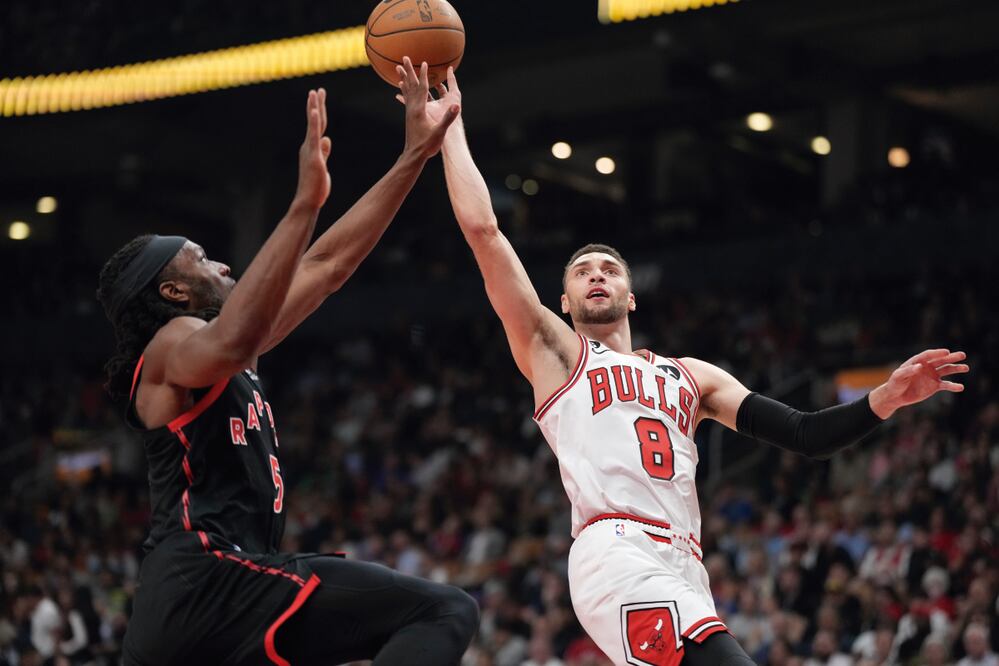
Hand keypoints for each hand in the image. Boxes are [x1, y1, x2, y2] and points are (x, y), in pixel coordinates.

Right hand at [294, 88, 331, 209]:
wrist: (308, 200)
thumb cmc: (315, 187)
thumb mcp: (322, 166)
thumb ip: (324, 152)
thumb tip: (327, 139)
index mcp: (312, 148)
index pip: (317, 127)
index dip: (319, 113)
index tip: (320, 100)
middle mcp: (309, 146)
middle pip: (315, 122)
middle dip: (316, 104)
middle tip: (318, 89)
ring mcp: (310, 150)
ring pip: (313, 125)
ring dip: (313, 108)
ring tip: (314, 93)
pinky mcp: (313, 156)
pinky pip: (313, 136)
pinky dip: (313, 122)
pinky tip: (314, 111)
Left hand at [394, 57, 459, 159]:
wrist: (414, 155)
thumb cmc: (427, 145)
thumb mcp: (439, 132)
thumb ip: (448, 119)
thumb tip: (456, 106)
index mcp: (419, 110)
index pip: (422, 88)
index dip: (424, 75)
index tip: (425, 63)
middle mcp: (412, 108)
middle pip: (411, 85)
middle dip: (409, 70)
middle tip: (404, 58)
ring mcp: (409, 112)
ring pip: (406, 90)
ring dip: (404, 77)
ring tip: (398, 68)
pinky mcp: (409, 116)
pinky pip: (406, 98)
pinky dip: (405, 89)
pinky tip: (401, 87)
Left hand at [869, 349, 968, 418]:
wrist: (896, 396)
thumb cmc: (895, 383)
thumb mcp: (899, 376)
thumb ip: (908, 371)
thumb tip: (919, 366)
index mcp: (917, 361)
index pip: (929, 355)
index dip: (937, 353)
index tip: (946, 352)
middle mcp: (927, 366)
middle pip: (941, 360)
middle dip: (951, 357)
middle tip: (962, 355)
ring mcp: (932, 376)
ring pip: (946, 370)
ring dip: (956, 368)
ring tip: (966, 368)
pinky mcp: (935, 386)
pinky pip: (946, 385)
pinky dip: (953, 386)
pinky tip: (960, 387)